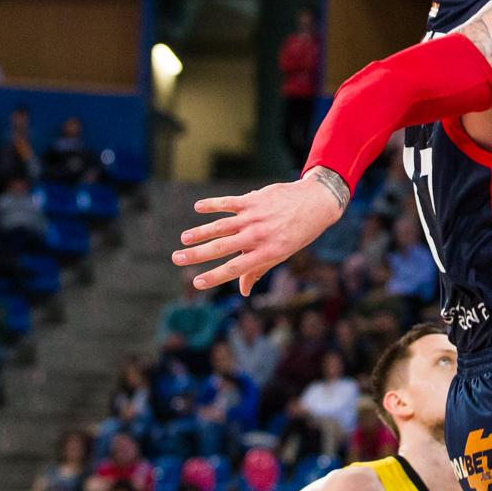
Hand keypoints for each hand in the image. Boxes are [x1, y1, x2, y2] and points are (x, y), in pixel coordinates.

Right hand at [173, 174, 344, 293]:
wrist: (314, 204)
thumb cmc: (296, 234)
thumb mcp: (281, 255)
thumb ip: (258, 270)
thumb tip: (243, 290)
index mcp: (266, 253)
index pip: (234, 268)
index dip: (214, 276)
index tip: (196, 282)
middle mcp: (258, 236)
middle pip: (222, 247)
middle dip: (197, 254)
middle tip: (177, 258)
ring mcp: (255, 217)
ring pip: (222, 226)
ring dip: (200, 232)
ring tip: (184, 239)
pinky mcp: (253, 200)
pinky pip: (229, 203)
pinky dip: (213, 204)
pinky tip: (198, 207)